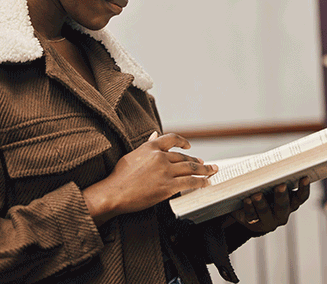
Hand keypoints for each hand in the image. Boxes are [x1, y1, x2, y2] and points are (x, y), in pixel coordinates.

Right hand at [83, 132, 217, 225]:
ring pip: (191, 168)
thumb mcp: (132, 155)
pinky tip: (206, 182)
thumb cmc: (119, 176)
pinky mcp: (168, 186)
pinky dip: (201, 182)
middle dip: (197, 161)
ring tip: (212, 171)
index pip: (172, 139)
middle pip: (184, 157)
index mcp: (151, 147)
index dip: (183, 142)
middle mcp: (160, 156)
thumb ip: (147, 145)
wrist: (114, 193)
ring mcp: (165, 171)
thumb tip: (155, 134)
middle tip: (205, 164)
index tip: (189, 146)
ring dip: (205, 170)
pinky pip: (190, 182)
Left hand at [230, 177, 309, 232]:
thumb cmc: (264, 192)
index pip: (301, 197)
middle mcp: (282, 214)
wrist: (248, 213)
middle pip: (283, 206)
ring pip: (266, 212)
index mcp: (290, 203)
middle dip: (281, 196)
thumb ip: (273, 177)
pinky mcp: (253, 223)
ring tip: (257, 194)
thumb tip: (272, 160)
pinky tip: (247, 200)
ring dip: (262, 203)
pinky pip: (251, 216)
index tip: (304, 177)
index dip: (304, 188)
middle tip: (280, 186)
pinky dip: (249, 207)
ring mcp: (268, 221)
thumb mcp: (271, 185)